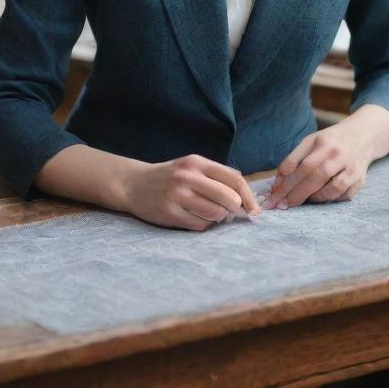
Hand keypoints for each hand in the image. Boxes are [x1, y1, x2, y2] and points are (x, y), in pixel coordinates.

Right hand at [119, 154, 261, 230]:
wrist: (133, 184)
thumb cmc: (169, 176)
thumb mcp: (191, 166)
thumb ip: (216, 174)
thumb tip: (245, 189)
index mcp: (196, 162)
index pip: (233, 179)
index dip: (248, 196)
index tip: (255, 209)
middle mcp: (188, 176)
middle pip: (228, 197)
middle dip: (235, 209)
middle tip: (230, 212)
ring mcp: (177, 195)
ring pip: (216, 213)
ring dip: (220, 218)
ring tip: (212, 214)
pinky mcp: (170, 213)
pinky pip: (200, 225)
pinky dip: (205, 225)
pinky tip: (197, 218)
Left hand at [263, 107, 388, 208]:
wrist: (363, 136)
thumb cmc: (330, 141)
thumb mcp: (311, 141)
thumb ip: (294, 158)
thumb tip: (278, 182)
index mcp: (322, 142)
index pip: (301, 164)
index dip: (286, 181)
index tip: (273, 194)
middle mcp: (338, 154)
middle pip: (314, 177)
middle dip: (295, 194)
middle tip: (280, 205)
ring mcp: (351, 168)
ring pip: (331, 189)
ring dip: (314, 197)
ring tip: (303, 198)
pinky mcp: (360, 180)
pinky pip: (343, 196)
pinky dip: (330, 198)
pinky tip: (321, 196)